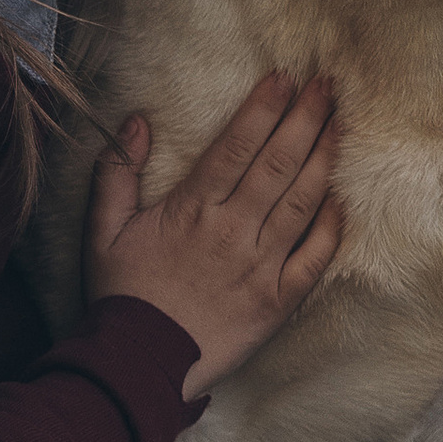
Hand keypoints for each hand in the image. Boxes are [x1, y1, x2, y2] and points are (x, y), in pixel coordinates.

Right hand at [86, 74, 344, 396]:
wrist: (138, 364)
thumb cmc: (121, 294)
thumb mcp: (101, 230)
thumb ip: (116, 173)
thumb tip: (135, 122)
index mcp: (193, 209)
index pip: (238, 145)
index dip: (264, 108)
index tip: (285, 77)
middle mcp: (233, 230)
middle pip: (278, 163)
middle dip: (306, 118)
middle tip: (327, 84)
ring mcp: (261, 266)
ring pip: (302, 202)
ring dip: (324, 159)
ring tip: (340, 124)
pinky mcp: (278, 301)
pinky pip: (314, 258)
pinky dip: (331, 227)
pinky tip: (341, 198)